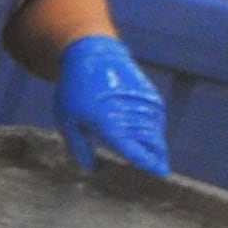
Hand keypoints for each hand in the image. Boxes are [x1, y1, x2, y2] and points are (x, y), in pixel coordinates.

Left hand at [53, 34, 169, 176]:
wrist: (93, 56)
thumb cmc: (75, 89)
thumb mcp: (67, 119)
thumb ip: (78, 146)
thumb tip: (90, 168)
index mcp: (110, 124)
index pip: (134, 149)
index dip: (147, 161)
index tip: (157, 172)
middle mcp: (131, 115)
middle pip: (152, 142)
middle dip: (157, 157)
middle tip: (160, 170)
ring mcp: (143, 103)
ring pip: (157, 130)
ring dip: (158, 144)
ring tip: (157, 157)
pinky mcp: (149, 94)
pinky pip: (157, 117)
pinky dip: (157, 128)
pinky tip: (153, 135)